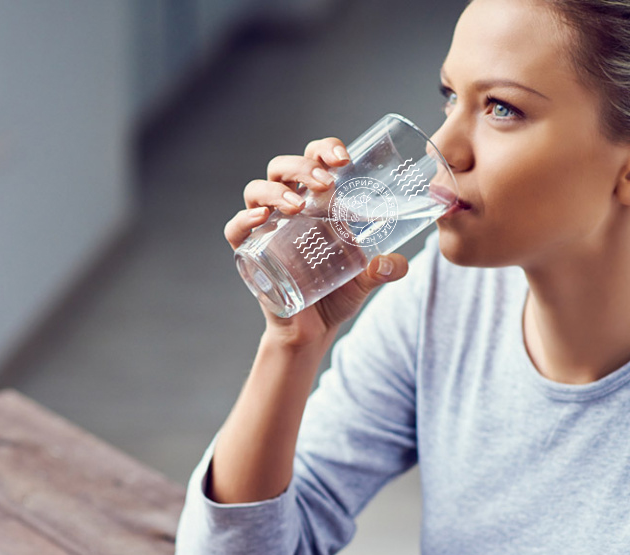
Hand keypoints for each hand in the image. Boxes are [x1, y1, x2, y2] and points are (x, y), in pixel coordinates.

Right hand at [225, 137, 408, 347]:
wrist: (313, 330)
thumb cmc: (337, 293)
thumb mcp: (366, 279)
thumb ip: (385, 269)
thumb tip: (394, 263)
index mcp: (316, 202)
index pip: (314, 160)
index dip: (324, 149)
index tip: (344, 157)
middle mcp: (287, 208)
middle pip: (282, 167)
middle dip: (302, 166)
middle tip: (325, 183)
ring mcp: (265, 229)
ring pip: (256, 190)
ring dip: (276, 190)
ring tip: (297, 204)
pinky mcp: (250, 254)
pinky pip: (235, 229)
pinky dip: (243, 220)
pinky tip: (261, 219)